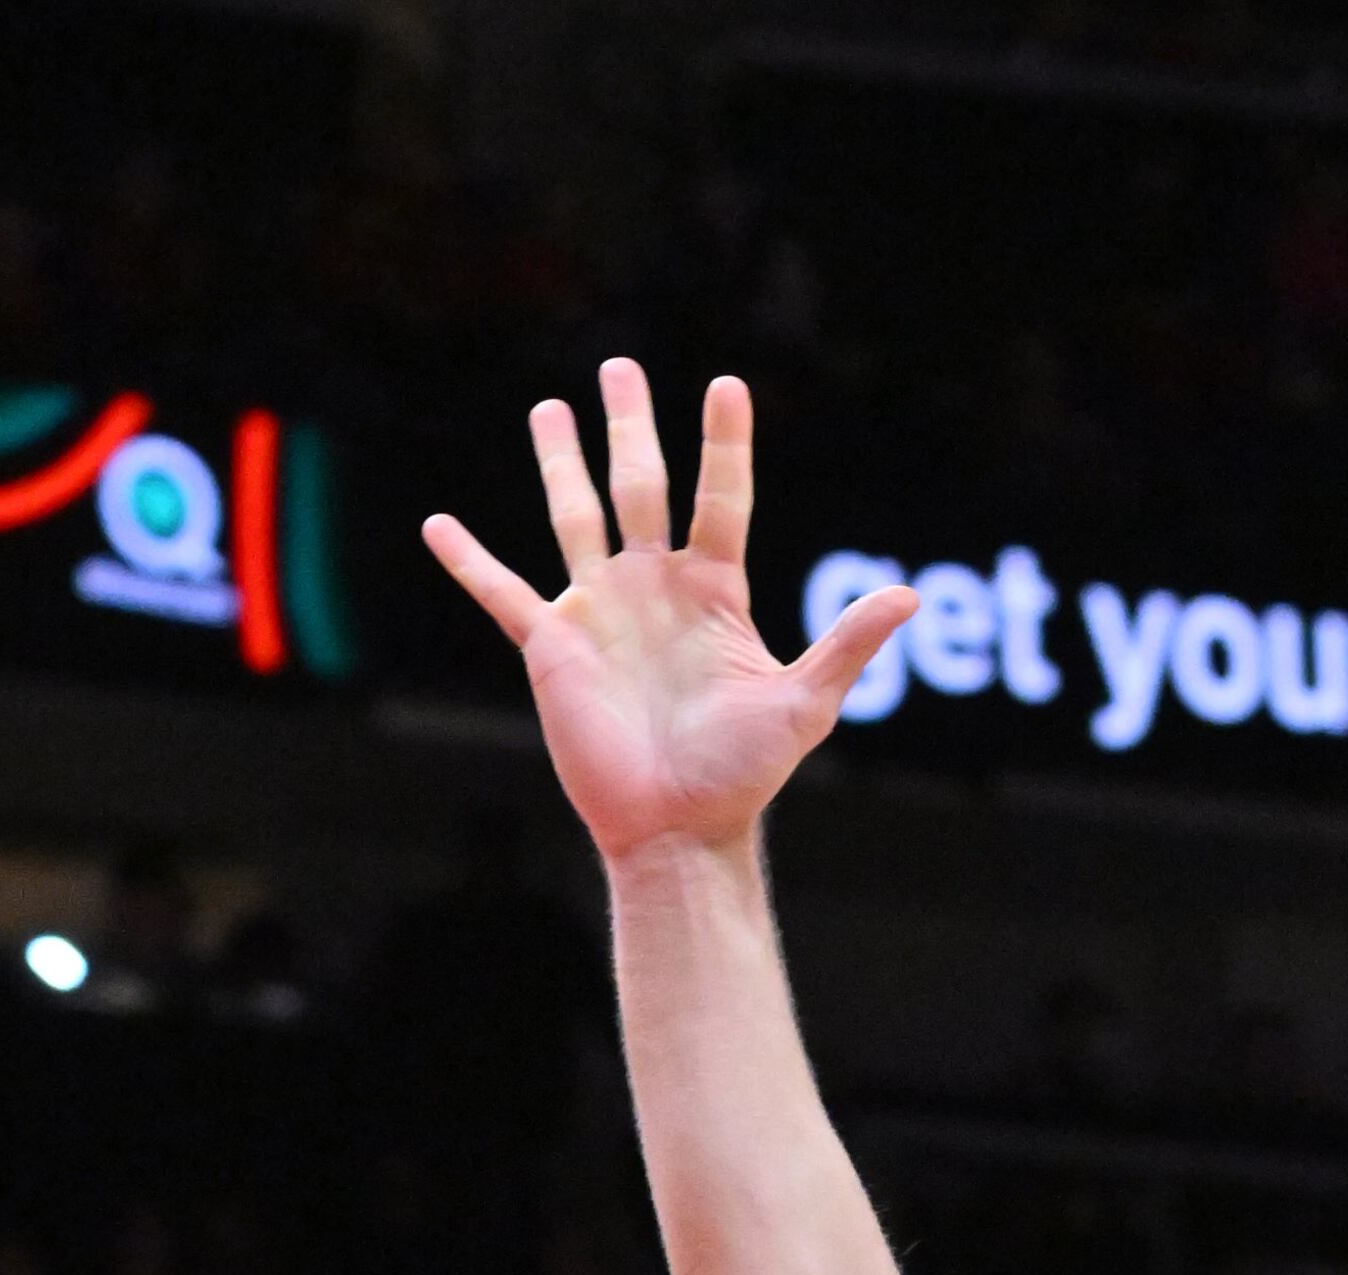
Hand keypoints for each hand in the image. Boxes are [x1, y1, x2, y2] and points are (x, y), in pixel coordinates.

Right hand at [423, 362, 913, 866]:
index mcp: (713, 593)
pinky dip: (469, 562)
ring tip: (551, 407)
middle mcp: (654, 589)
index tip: (726, 385)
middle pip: (640, 487)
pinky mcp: (553, 647)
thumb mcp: (803, 704)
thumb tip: (909, 597)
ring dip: (561, 463)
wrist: (681, 830)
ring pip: (575, 516)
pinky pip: (503, 594)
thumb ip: (849, 645)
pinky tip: (437, 527)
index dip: (724, 444)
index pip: (720, 499)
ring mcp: (601, 611)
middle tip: (619, 369)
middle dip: (629, 429)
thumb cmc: (743, 775)